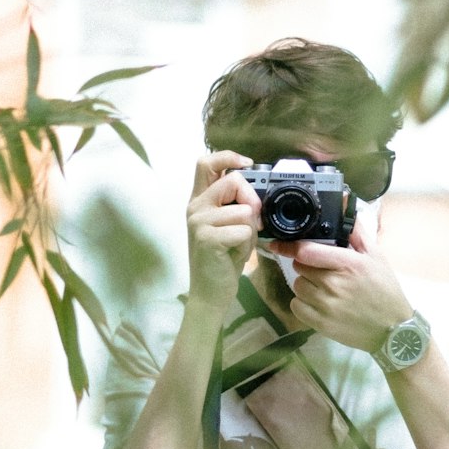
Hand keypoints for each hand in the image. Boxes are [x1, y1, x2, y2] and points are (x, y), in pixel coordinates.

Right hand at [186, 151, 260, 315]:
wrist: (210, 292)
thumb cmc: (224, 258)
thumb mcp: (230, 224)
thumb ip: (237, 204)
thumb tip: (254, 193)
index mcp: (199, 200)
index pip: (206, 163)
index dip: (228, 157)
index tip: (247, 163)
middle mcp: (195, 207)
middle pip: (233, 180)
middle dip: (252, 199)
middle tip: (251, 222)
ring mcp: (198, 222)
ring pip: (244, 210)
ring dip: (250, 229)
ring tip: (238, 244)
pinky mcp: (207, 238)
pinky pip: (243, 230)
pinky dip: (247, 244)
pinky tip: (234, 254)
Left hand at [270, 215, 411, 351]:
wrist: (393, 329)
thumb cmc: (385, 289)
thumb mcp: (376, 256)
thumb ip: (356, 231)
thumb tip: (342, 202)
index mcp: (348, 264)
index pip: (306, 251)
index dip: (291, 246)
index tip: (280, 244)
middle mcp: (334, 284)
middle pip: (300, 267)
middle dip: (307, 266)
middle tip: (323, 270)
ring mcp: (326, 305)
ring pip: (298, 286)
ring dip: (305, 284)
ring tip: (323, 288)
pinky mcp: (321, 324)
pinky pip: (296, 307)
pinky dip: (303, 303)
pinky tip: (318, 303)